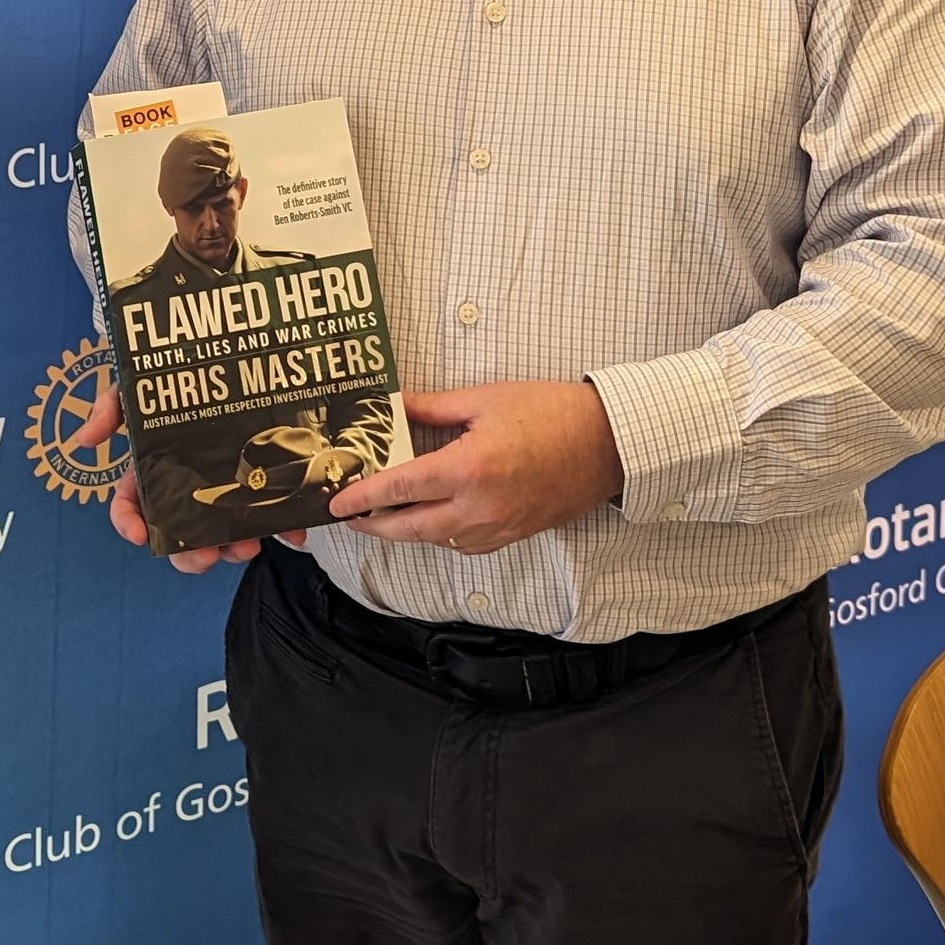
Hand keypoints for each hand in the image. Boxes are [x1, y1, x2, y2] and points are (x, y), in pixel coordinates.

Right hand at [84, 385, 305, 574]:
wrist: (232, 357)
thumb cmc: (176, 381)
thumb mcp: (140, 386)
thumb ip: (111, 407)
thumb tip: (83, 439)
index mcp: (154, 472)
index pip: (132, 507)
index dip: (131, 525)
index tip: (140, 537)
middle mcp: (187, 488)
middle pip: (180, 535)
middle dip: (190, 554)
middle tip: (205, 554)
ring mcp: (225, 490)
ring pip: (224, 533)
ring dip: (233, 548)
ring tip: (248, 545)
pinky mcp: (261, 485)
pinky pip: (270, 513)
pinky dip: (281, 525)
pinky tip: (291, 529)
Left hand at [327, 380, 622, 555]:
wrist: (607, 443)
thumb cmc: (552, 414)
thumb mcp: (486, 399)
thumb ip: (433, 407)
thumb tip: (395, 405)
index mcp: (467, 469)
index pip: (399, 489)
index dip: (362, 498)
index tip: (337, 503)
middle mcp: (478, 507)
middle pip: (409, 528)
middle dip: (373, 526)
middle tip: (350, 517)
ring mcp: (496, 527)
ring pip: (435, 540)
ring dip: (405, 532)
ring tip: (383, 517)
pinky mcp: (512, 535)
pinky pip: (463, 544)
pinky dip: (439, 535)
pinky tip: (431, 519)